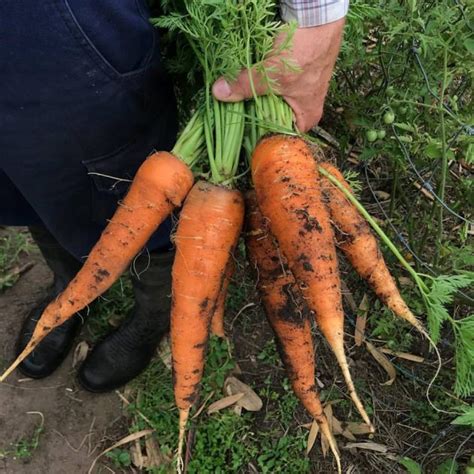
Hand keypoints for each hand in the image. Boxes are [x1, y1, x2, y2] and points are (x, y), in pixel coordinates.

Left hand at [212, 18, 344, 131]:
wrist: (318, 19)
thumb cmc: (305, 52)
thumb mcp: (273, 73)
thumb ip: (246, 85)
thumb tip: (220, 93)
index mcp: (306, 118)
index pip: (280, 138)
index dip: (259, 135)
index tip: (238, 130)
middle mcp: (303, 109)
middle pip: (271, 120)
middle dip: (252, 114)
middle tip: (233, 112)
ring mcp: (297, 92)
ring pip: (269, 101)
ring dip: (254, 97)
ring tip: (236, 96)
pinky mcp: (290, 77)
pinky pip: (270, 86)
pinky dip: (259, 83)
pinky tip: (245, 80)